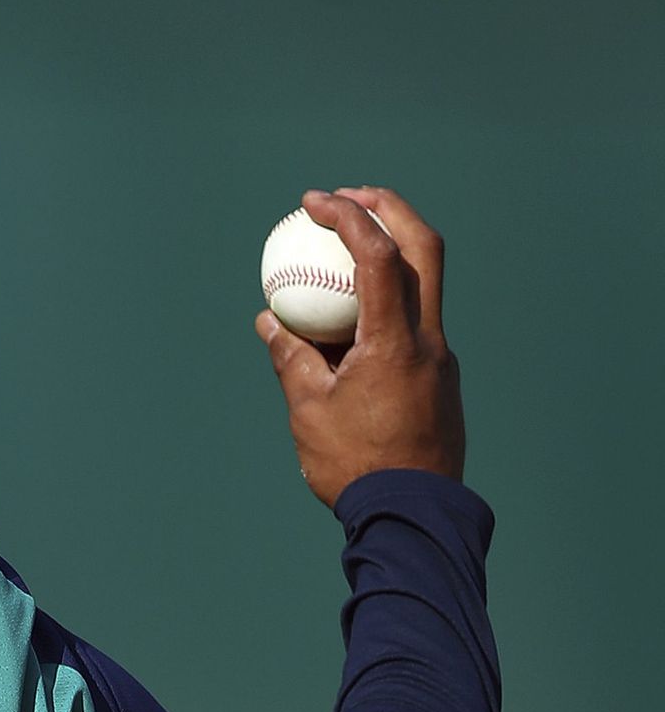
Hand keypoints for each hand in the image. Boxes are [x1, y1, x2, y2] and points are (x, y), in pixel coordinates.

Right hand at [255, 187, 464, 507]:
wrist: (414, 514)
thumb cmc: (354, 466)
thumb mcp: (308, 409)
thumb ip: (290, 356)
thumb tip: (270, 320)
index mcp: (395, 341)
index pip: (378, 256)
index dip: (347, 217)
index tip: (313, 202)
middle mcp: (429, 340)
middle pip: (424, 249)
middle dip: (388, 209)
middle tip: (349, 197)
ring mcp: (441, 358)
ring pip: (425, 283)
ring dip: (389, 251)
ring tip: (344, 249)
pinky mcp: (440, 378)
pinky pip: (414, 321)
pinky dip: (385, 299)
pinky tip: (350, 319)